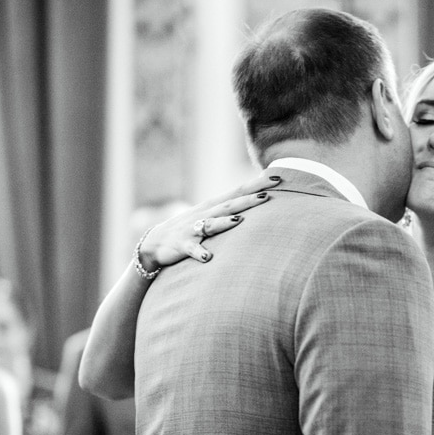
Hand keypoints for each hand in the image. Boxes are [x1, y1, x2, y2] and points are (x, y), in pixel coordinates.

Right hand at [137, 172, 280, 268]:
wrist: (155, 243)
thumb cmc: (190, 229)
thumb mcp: (212, 216)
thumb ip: (232, 208)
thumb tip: (258, 201)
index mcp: (214, 206)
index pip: (239, 191)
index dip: (258, 185)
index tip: (278, 177)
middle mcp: (205, 214)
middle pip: (230, 205)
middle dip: (248, 200)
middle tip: (267, 195)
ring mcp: (193, 229)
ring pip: (211, 224)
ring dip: (224, 222)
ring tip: (238, 220)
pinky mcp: (183, 245)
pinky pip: (192, 249)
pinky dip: (200, 252)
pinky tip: (208, 257)